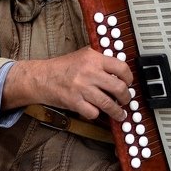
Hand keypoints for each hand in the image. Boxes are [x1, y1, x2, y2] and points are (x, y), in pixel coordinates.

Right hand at [3, 46, 133, 121]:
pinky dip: (96, 114)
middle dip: (126, 98)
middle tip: (126, 101)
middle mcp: (89, 72)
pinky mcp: (74, 102)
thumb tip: (120, 72)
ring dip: (117, 111)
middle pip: (119, 88)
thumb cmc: (62, 67)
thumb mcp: (83, 56)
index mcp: (93, 58)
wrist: (41, 77)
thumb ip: (101, 61)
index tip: (129, 83)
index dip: (129, 78)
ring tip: (119, 114)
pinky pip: (93, 113)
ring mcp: (81, 88)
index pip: (121, 67)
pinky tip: (96, 112)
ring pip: (108, 103)